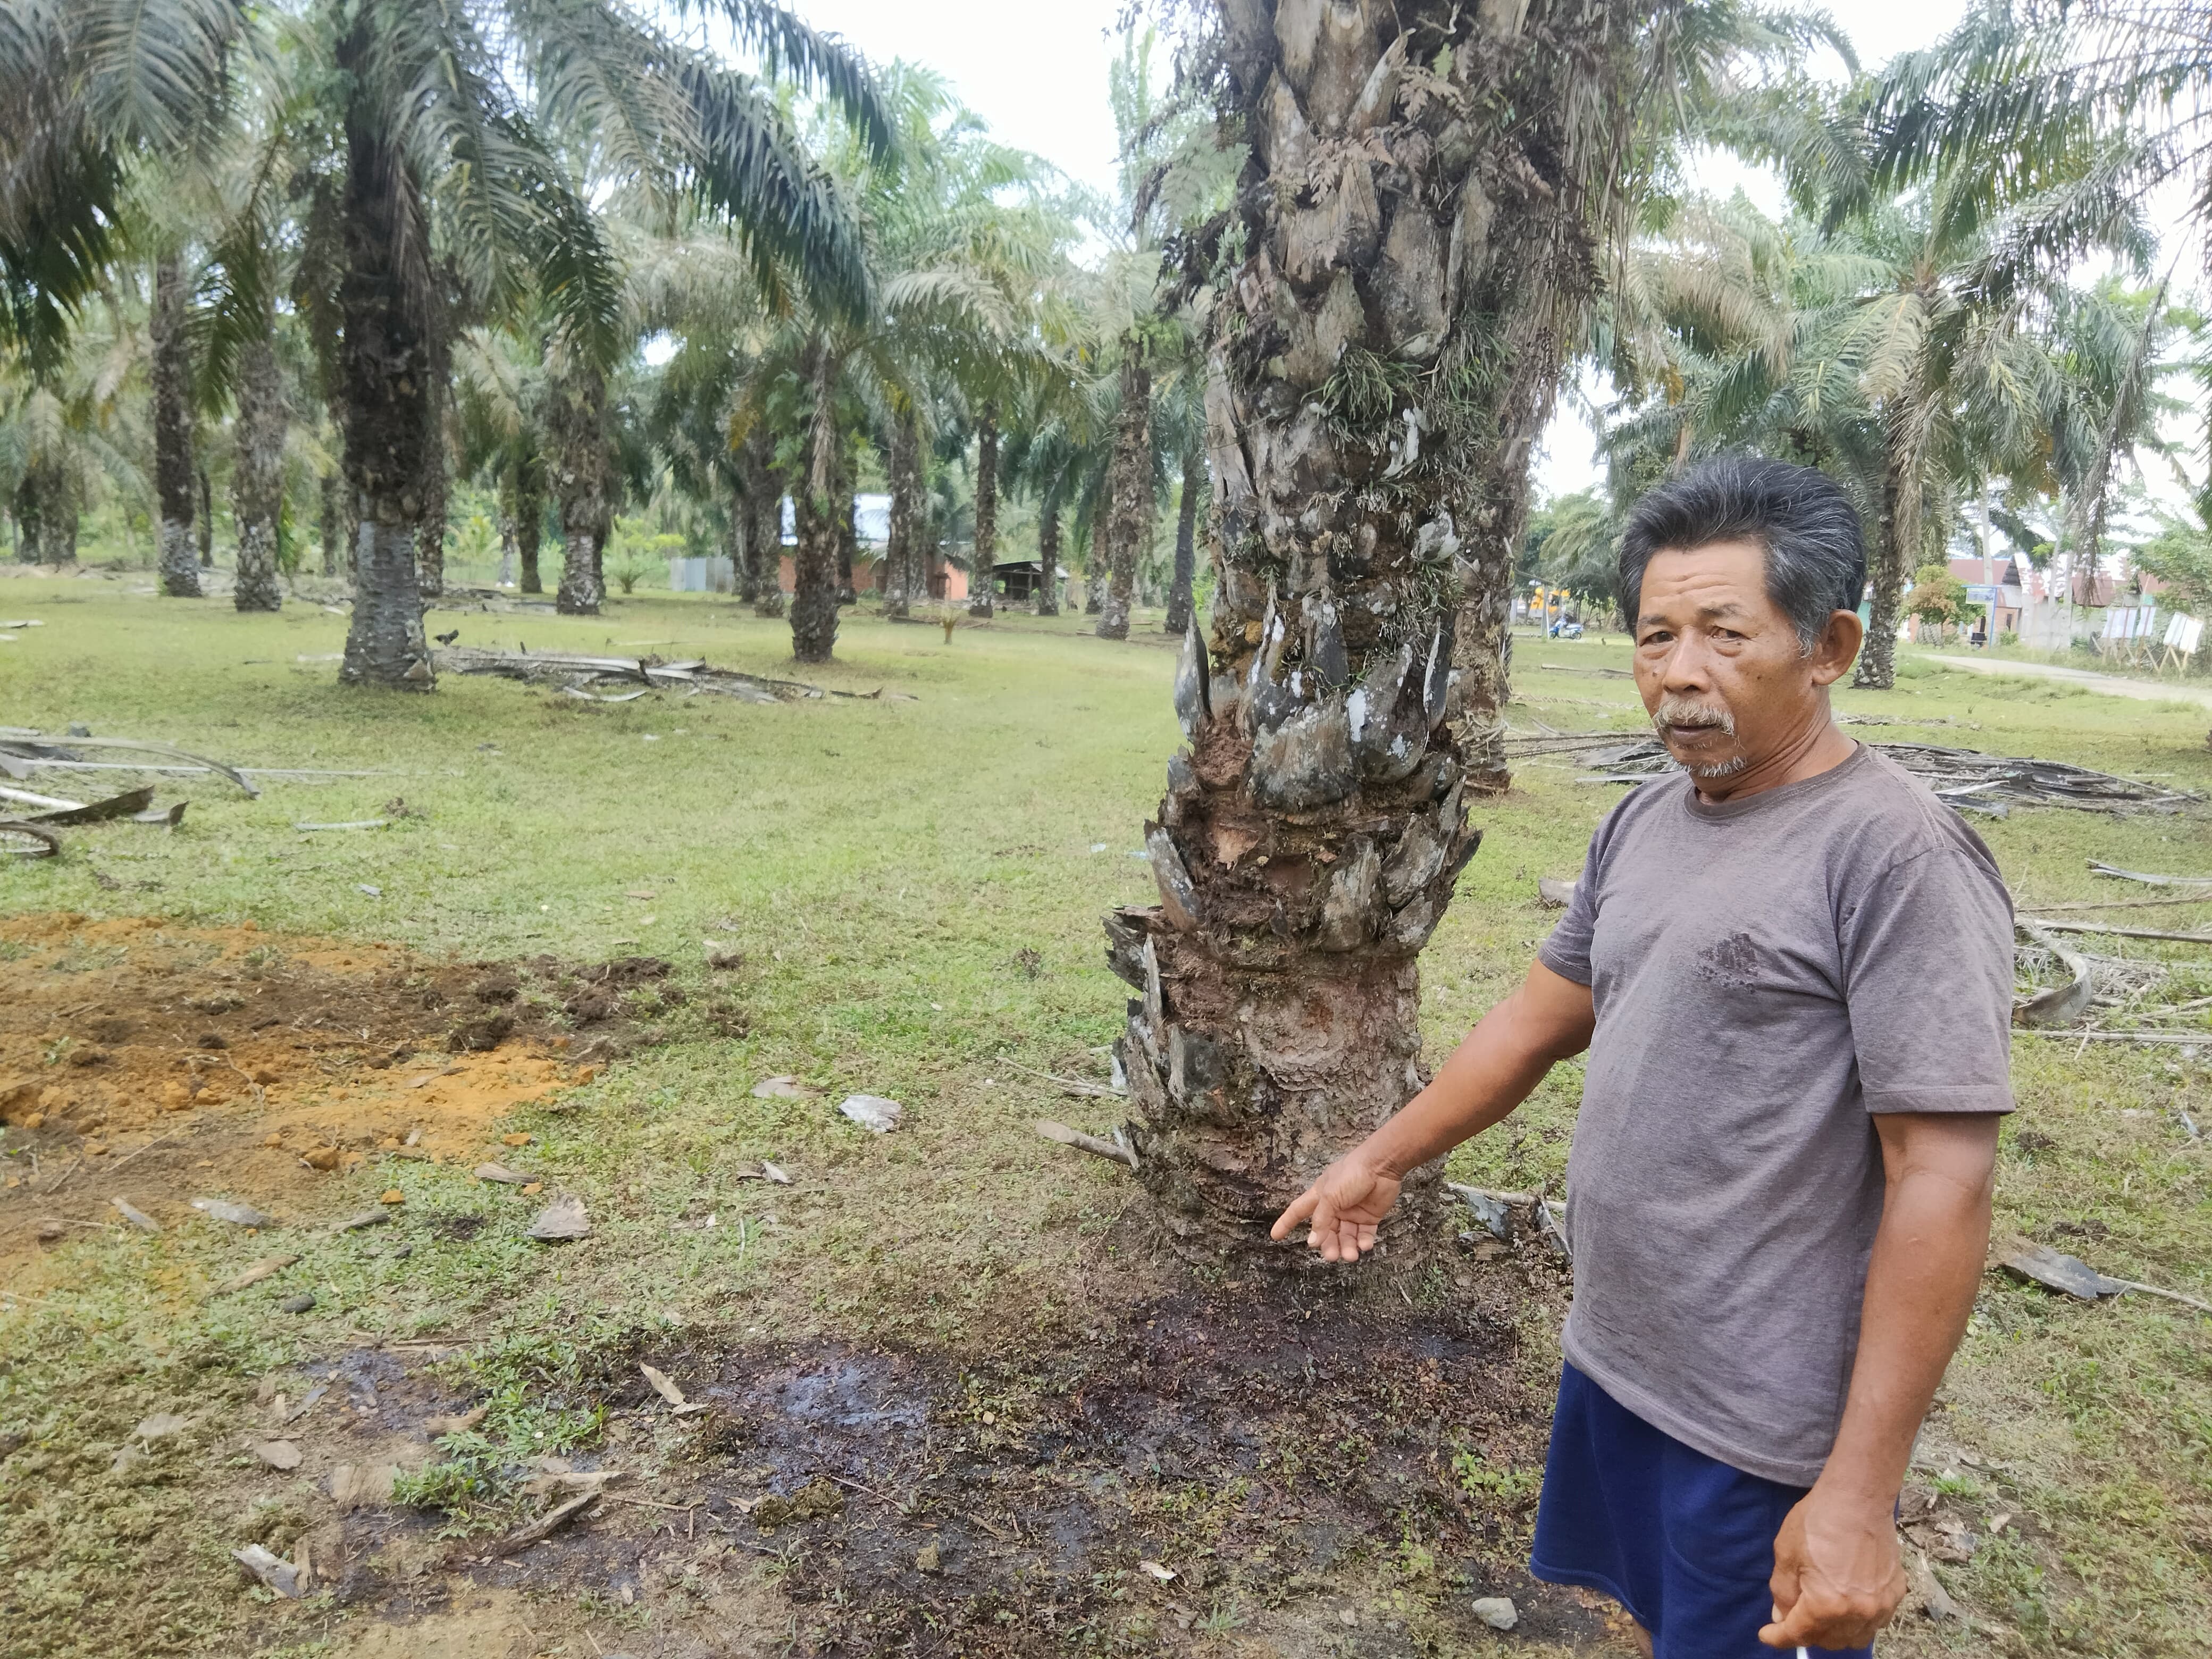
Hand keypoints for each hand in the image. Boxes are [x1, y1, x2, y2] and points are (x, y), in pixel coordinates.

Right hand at [1268, 1153, 1402, 1262]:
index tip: (1275, 1236)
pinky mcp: (1370, 1217)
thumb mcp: (1330, 1196)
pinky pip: (1364, 1235)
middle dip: (1328, 1245)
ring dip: (1347, 1248)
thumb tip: (1312, 1242)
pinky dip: (1363, 1243)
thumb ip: (1321, 1220)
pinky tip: (1364, 1246)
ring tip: (1351, 1255)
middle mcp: (1335, 1207)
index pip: (1298, 1211)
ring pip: (1346, 1237)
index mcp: (1320, 1196)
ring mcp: (1353, 1213)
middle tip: (1332, 1256)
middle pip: (1326, 1232)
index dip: (1286, 1223)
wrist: (1381, 1166)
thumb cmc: (1352, 1174)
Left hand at [1759, 1484, 1907, 1649]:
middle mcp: (1857, 1612)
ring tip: (1818, 1614)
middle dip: (1806, 1633)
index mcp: (1827, 1604)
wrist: (1858, 1497)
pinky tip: (1846, 1605)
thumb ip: (1782, 1592)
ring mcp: (1880, 1605)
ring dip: (1833, 1632)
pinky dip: (1857, 1622)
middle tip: (1791, 1617)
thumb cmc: (1817, 1521)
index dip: (1779, 1637)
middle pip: (1828, 1640)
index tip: (1767, 1635)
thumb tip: (1782, 1617)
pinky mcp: (1895, 1594)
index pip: (1799, 1634)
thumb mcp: (1786, 1554)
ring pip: (1854, 1637)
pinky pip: (1874, 1623)